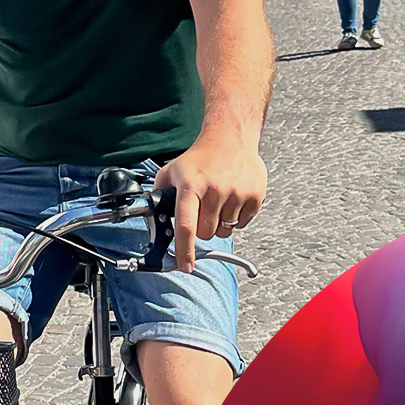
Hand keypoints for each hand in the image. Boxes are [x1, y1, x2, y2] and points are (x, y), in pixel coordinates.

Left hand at [153, 137, 267, 271]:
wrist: (231, 138)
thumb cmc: (199, 157)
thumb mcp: (172, 170)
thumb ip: (160, 193)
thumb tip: (150, 216)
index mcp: (191, 186)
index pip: (186, 226)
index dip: (185, 250)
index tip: (185, 266)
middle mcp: (215, 190)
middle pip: (206, 233)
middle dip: (202, 228)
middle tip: (202, 209)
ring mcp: (237, 194)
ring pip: (225, 231)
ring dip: (219, 223)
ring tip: (218, 200)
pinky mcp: (254, 196)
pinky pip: (242, 224)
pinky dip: (235, 217)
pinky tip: (232, 198)